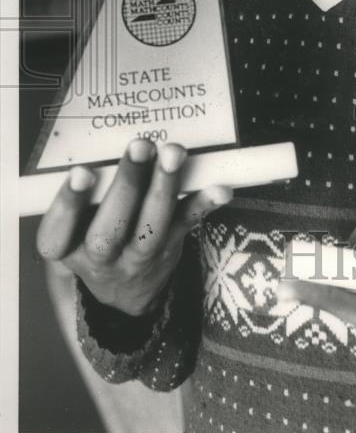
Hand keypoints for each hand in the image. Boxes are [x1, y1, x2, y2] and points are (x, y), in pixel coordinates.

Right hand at [36, 139, 231, 316]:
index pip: (57, 233)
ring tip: (173, 152)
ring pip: (151, 227)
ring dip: (164, 187)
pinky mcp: (170, 246)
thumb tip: (101, 143)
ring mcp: (139, 255)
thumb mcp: (75, 225)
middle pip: (109, 231)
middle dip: (126, 186)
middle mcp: (100, 257)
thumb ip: (83, 193)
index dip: (68, 203)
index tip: (81, 172)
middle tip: (139, 146)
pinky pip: (187, 224)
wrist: (126, 288)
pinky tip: (220, 188)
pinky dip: (204, 204)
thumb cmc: (95, 235)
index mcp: (67, 247)